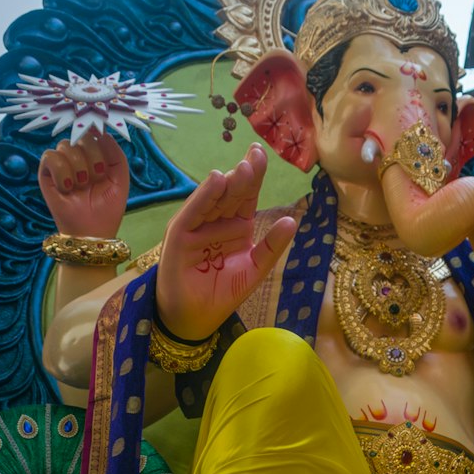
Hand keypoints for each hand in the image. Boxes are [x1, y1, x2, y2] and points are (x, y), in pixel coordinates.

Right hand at [38, 132, 128, 239]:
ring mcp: (62, 163)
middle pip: (82, 136)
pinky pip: (50, 156)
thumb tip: (101, 130)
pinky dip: (62, 171)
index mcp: (96, 155)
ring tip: (81, 186)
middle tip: (96, 178)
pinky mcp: (46, 173)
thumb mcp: (120, 178)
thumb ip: (116, 153)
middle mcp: (78, 156)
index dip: (100, 138)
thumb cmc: (107, 208)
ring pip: (66, 145)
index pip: (96, 132)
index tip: (104, 151)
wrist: (92, 231)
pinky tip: (68, 187)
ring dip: (78, 167)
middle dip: (93, 157)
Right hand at [156, 144, 297, 339]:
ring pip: (214, 199)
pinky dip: (204, 197)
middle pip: (231, 193)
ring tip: (243, 168)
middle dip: (244, 175)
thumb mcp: (254, 268)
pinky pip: (194, 212)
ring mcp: (196, 225)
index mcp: (235, 226)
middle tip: (256, 156)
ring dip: (228, 182)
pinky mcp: (180, 235)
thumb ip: (271, 246)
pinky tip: (216, 180)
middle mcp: (215, 221)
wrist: (195, 318)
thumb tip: (293, 219)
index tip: (262, 156)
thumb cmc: (222, 293)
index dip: (255, 177)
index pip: (246, 197)